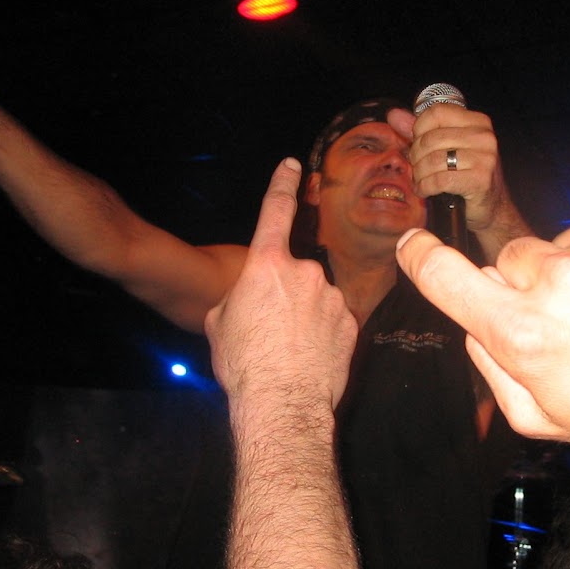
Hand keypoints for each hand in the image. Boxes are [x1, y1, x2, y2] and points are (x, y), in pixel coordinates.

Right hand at [205, 158, 357, 423]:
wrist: (283, 403)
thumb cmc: (244, 363)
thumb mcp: (219, 323)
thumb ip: (236, 297)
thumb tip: (246, 298)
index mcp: (267, 265)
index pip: (275, 212)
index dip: (282, 185)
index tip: (293, 164)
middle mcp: (305, 272)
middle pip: (292, 274)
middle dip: (282, 296)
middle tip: (268, 331)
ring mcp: (332, 296)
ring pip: (314, 299)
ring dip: (303, 317)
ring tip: (287, 351)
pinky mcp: (350, 321)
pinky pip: (333, 320)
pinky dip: (322, 334)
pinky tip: (308, 358)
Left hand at [388, 104, 504, 232]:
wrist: (491, 207)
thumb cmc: (467, 175)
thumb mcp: (446, 147)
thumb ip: (421, 130)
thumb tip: (394, 115)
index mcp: (477, 122)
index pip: (437, 112)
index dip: (419, 128)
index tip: (418, 143)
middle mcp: (484, 137)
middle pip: (431, 138)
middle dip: (416, 155)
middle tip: (417, 167)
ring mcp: (485, 158)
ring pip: (433, 160)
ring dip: (420, 173)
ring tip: (421, 180)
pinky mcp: (480, 180)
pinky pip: (439, 180)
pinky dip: (426, 187)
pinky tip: (425, 190)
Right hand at [395, 192, 569, 457]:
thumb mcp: (542, 418)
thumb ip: (489, 367)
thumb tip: (471, 320)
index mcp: (525, 333)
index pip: (445, 276)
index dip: (421, 257)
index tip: (414, 246)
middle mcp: (560, 279)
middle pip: (510, 259)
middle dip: (530, 286)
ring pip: (561, 241)